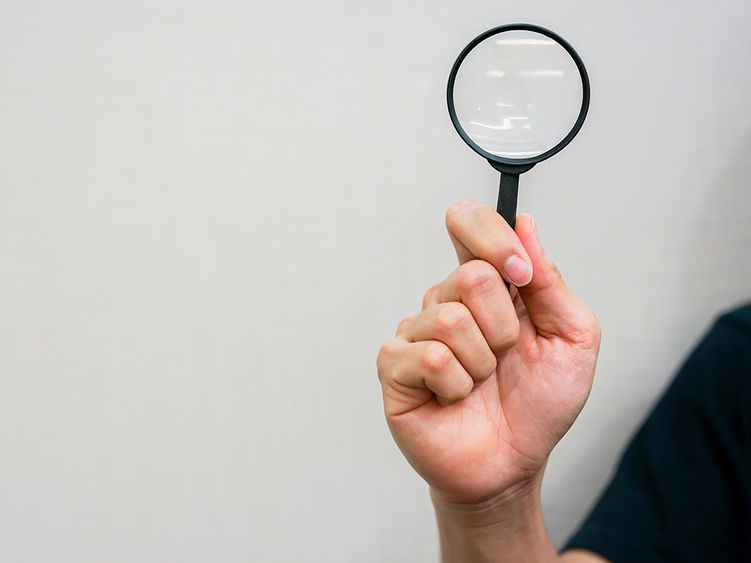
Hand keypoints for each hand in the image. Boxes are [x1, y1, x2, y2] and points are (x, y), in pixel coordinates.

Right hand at [377, 201, 599, 504]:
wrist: (514, 463)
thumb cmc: (540, 403)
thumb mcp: (572, 338)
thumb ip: (549, 281)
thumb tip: (525, 223)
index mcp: (487, 285)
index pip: (468, 221)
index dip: (494, 238)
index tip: (522, 275)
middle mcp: (445, 300)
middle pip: (470, 275)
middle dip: (504, 327)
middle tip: (505, 357)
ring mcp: (415, 332)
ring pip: (451, 318)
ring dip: (483, 362)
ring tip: (480, 383)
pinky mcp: (394, 367)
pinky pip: (429, 356)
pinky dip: (457, 384)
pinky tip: (455, 398)